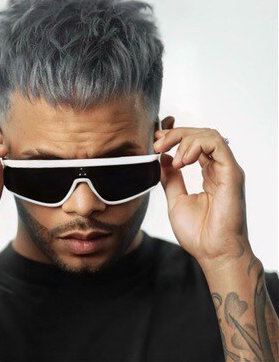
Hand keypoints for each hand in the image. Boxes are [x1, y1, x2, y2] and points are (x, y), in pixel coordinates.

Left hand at [154, 117, 250, 269]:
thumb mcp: (175, 199)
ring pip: (208, 135)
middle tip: (157, 144)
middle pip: (200, 135)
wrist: (212, 252)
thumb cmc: (197, 232)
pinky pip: (217, 144)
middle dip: (175, 135)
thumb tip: (162, 158)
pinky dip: (195, 145)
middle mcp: (219, 169)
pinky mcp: (231, 173)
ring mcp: (226, 169)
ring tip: (170, 156)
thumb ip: (170, 178)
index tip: (156, 141)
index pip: (194, 143)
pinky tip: (181, 161)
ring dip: (184, 139)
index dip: (174, 137)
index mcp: (208, 173)